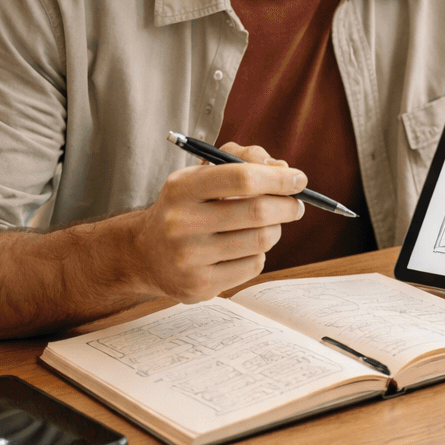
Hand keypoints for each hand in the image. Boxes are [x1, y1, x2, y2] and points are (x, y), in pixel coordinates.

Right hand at [120, 143, 306, 302]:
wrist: (145, 254)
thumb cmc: (187, 206)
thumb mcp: (202, 174)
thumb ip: (242, 158)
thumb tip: (282, 168)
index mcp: (181, 189)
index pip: (242, 178)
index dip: (279, 178)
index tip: (299, 179)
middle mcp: (180, 223)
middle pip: (257, 212)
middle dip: (287, 206)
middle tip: (296, 205)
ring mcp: (188, 258)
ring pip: (260, 240)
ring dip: (275, 230)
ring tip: (268, 225)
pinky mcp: (199, 285)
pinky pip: (253, 265)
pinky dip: (259, 253)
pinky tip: (245, 248)